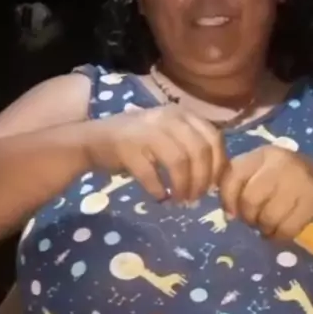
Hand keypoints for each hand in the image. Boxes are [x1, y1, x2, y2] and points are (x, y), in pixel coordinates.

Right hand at [85, 105, 226, 202]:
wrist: (94, 140)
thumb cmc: (139, 142)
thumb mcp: (170, 135)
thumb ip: (193, 146)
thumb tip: (218, 175)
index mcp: (182, 113)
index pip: (214, 138)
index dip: (217, 165)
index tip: (212, 185)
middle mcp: (167, 118)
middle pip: (199, 152)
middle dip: (201, 180)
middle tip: (195, 198)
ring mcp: (146, 131)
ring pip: (179, 162)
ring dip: (183, 187)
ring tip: (179, 199)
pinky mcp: (127, 148)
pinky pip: (151, 175)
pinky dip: (158, 190)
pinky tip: (159, 197)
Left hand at [219, 146, 312, 238]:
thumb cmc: (293, 185)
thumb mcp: (267, 174)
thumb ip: (244, 185)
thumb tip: (228, 213)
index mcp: (265, 154)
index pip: (233, 175)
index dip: (227, 198)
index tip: (232, 212)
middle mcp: (282, 162)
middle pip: (249, 200)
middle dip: (249, 217)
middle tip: (257, 221)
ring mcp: (300, 181)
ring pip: (267, 217)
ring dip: (265, 229)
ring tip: (272, 225)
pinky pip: (285, 229)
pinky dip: (280, 236)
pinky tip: (284, 231)